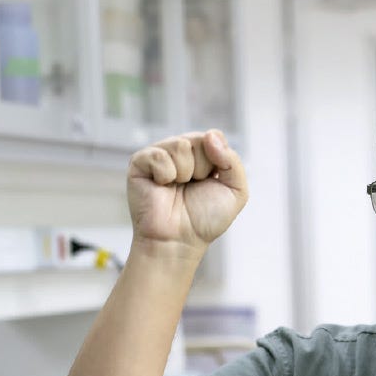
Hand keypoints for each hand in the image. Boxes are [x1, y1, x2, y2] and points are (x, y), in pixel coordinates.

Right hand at [126, 130, 247, 251]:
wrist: (179, 240)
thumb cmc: (205, 219)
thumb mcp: (235, 191)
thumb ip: (233, 161)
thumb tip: (210, 135)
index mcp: (203, 155)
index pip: (214, 137)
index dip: (217, 159)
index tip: (212, 180)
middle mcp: (181, 152)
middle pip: (199, 139)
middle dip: (202, 168)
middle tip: (193, 188)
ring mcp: (160, 155)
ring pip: (180, 144)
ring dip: (185, 172)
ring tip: (177, 188)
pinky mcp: (140, 162)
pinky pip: (159, 155)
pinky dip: (165, 175)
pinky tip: (162, 187)